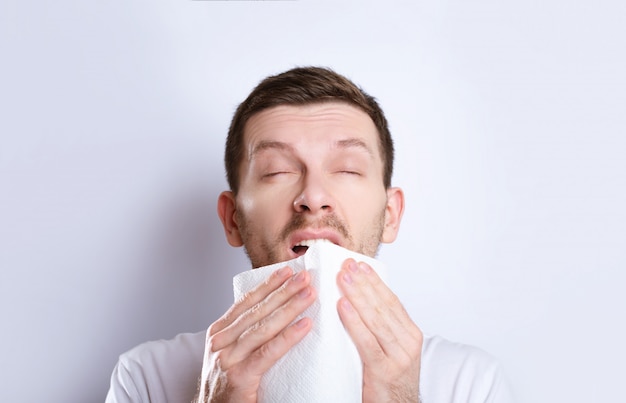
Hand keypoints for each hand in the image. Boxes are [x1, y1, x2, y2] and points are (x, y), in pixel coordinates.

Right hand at [196, 267, 315, 402]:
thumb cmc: (227, 384)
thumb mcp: (231, 352)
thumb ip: (246, 334)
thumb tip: (275, 311)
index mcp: (219, 332)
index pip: (247, 301)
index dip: (268, 284)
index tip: (287, 270)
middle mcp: (220, 342)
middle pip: (257, 310)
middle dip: (283, 291)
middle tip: (305, 277)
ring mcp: (228, 359)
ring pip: (264, 327)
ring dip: (290, 307)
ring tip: (310, 295)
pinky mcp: (239, 377)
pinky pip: (268, 353)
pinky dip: (288, 337)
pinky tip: (305, 325)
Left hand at [337, 259, 422, 401]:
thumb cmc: (389, 379)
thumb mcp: (391, 348)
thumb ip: (380, 327)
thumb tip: (359, 299)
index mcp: (410, 333)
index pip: (391, 300)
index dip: (374, 281)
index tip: (359, 264)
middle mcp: (408, 342)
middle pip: (383, 305)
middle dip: (363, 283)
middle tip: (346, 264)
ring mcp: (399, 356)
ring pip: (375, 319)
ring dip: (357, 295)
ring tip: (342, 278)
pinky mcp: (385, 370)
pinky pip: (367, 341)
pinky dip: (354, 321)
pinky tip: (342, 306)